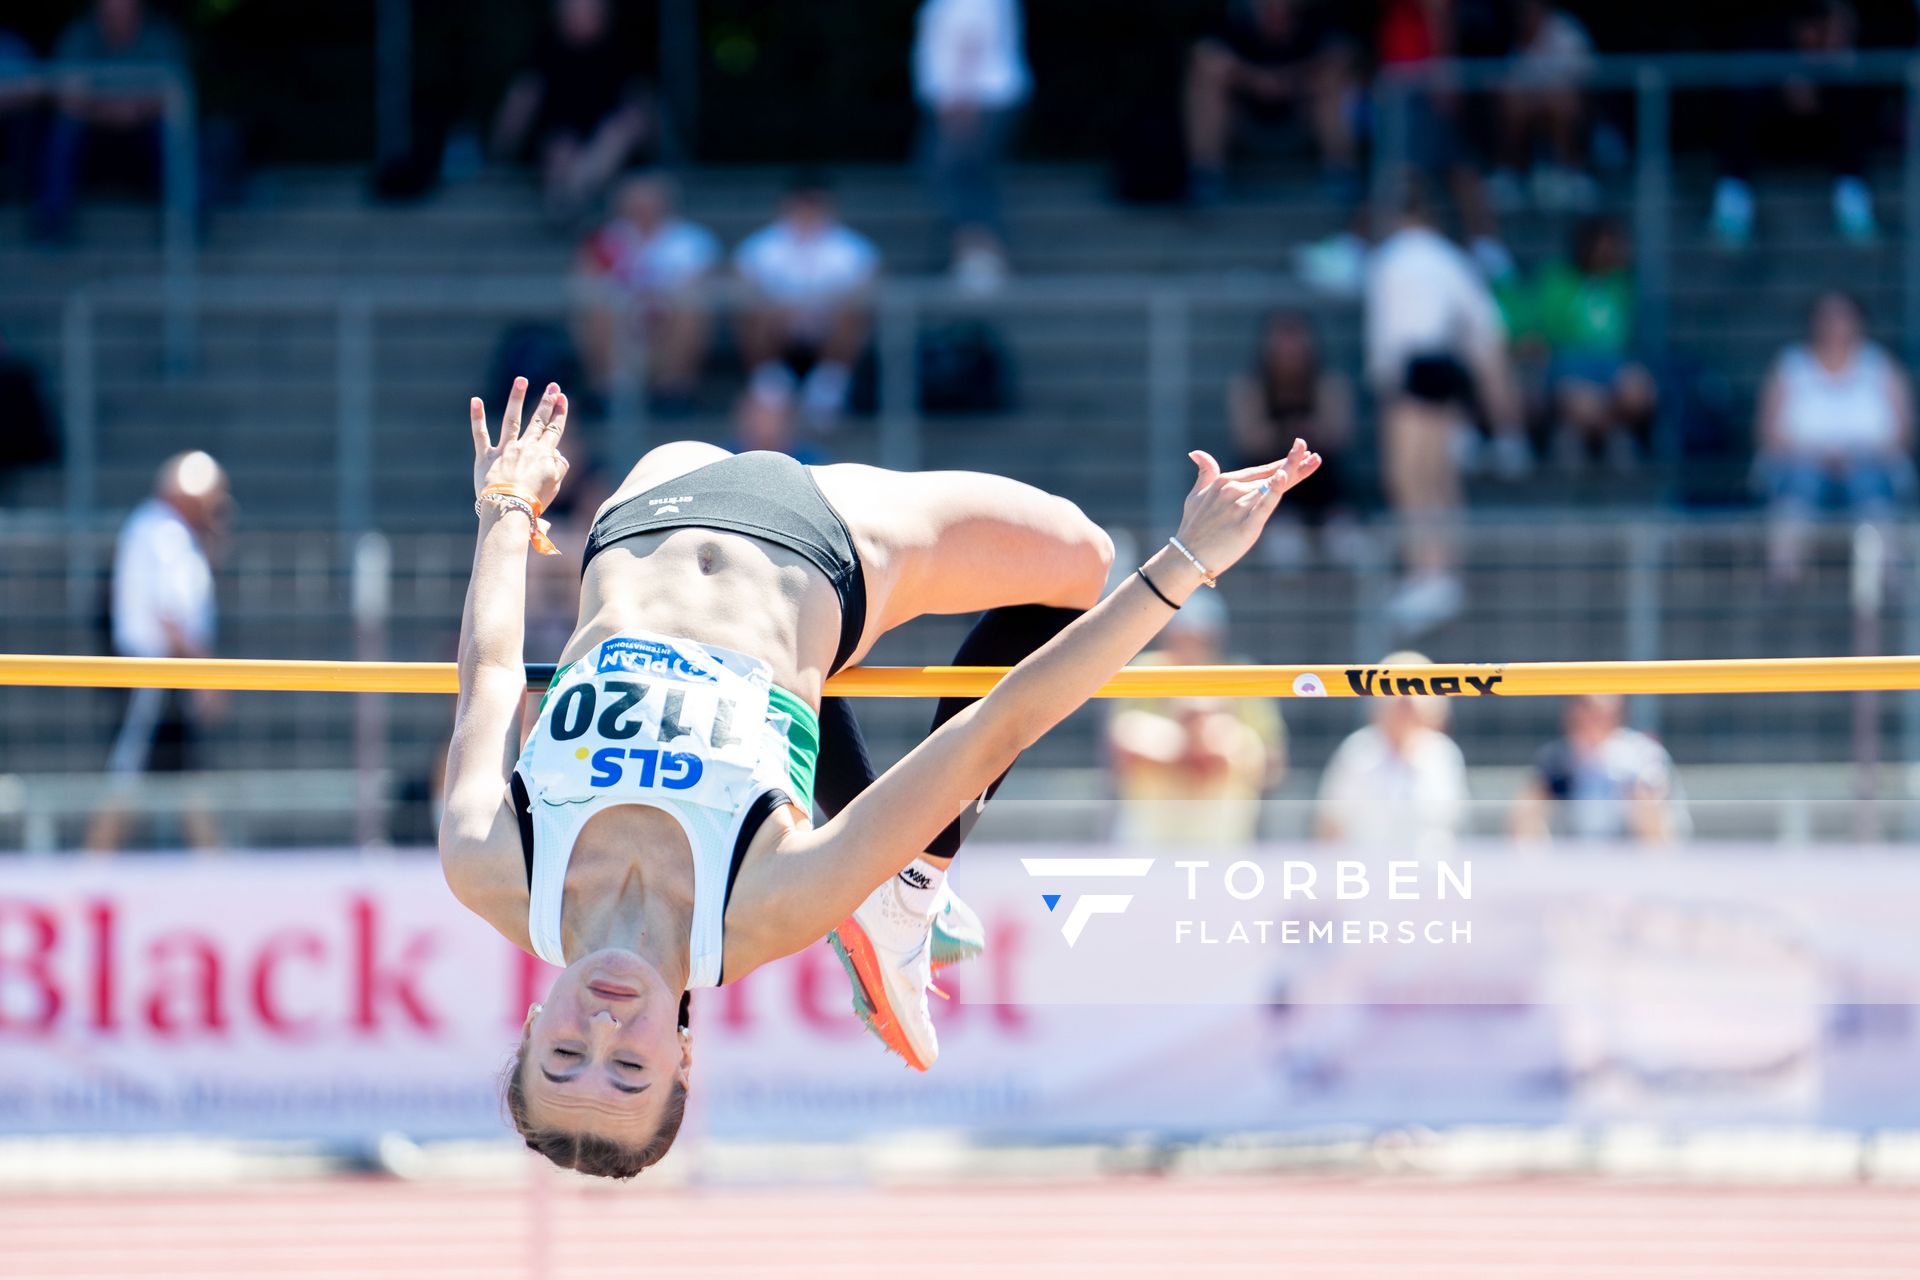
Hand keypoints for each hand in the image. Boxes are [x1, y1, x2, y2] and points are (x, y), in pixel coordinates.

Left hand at [471, 377, 569, 508]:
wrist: (509, 507)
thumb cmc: (534, 500)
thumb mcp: (555, 485)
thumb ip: (559, 466)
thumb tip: (557, 453)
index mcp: (543, 454)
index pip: (554, 429)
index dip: (559, 413)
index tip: (562, 398)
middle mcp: (525, 447)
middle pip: (537, 420)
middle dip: (546, 402)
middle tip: (552, 386)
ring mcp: (505, 449)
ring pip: (511, 419)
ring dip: (517, 398)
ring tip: (521, 380)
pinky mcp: (486, 456)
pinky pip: (480, 434)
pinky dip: (477, 417)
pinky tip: (475, 400)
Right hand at [1171, 439, 1319, 578]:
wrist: (1186, 557)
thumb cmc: (1193, 528)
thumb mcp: (1195, 495)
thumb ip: (1205, 473)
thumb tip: (1197, 453)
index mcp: (1225, 481)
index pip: (1261, 470)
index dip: (1283, 462)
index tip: (1302, 452)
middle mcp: (1233, 489)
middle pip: (1271, 475)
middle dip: (1296, 463)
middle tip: (1316, 455)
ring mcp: (1239, 506)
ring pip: (1273, 487)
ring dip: (1295, 473)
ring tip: (1314, 461)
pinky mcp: (1246, 525)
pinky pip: (1264, 505)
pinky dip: (1275, 491)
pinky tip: (1284, 477)